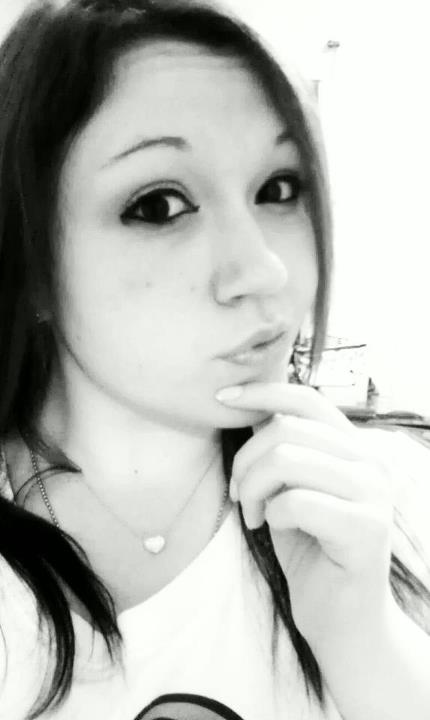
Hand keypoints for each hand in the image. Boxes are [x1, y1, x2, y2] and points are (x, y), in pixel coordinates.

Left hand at [216, 381, 396, 650]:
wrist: (341, 618)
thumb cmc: (309, 549)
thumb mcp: (289, 488)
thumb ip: (281, 450)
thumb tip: (246, 410)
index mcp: (354, 447)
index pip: (306, 399)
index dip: (260, 393)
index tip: (221, 398)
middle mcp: (371, 462)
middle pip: (286, 429)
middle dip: (245, 461)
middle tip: (237, 494)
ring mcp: (374, 494)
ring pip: (286, 459)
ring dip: (253, 488)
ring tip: (253, 514)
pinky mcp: (366, 529)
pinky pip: (296, 502)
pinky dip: (272, 514)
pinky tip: (275, 529)